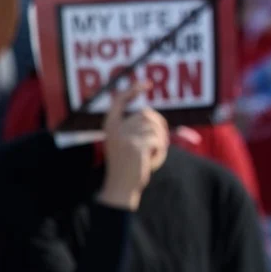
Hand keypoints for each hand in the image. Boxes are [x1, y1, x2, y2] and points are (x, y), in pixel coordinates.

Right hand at [97, 84, 169, 210]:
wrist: (120, 187)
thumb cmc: (127, 165)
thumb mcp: (125, 143)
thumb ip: (134, 128)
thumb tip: (150, 114)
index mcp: (110, 126)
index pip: (119, 100)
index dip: (133, 90)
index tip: (146, 83)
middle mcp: (115, 129)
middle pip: (146, 114)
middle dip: (159, 125)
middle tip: (160, 141)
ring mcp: (125, 137)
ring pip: (154, 128)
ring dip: (160, 141)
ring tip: (152, 155)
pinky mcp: (136, 146)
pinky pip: (158, 141)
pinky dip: (161, 151)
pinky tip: (152, 161)